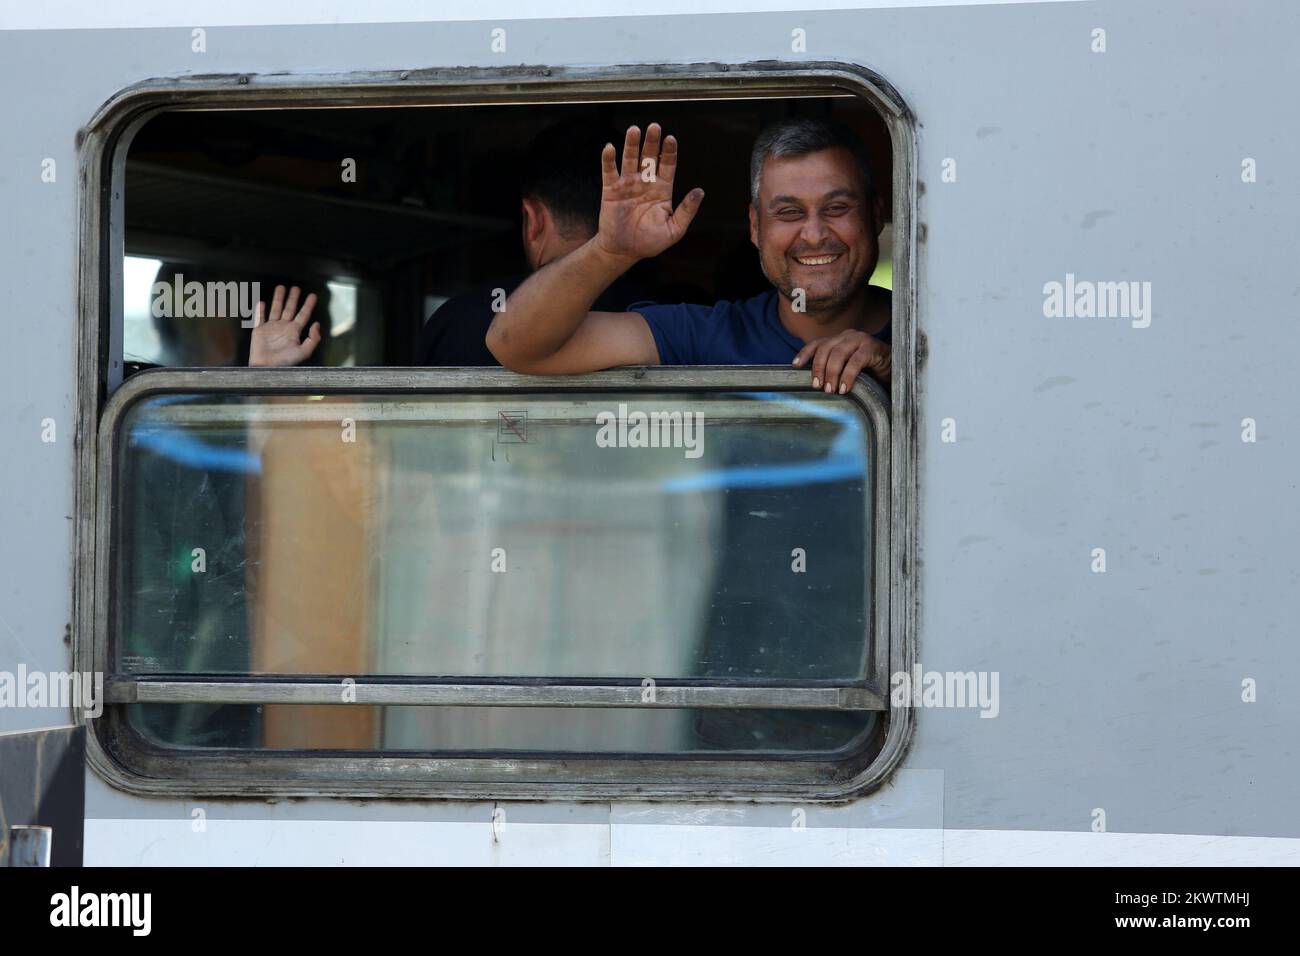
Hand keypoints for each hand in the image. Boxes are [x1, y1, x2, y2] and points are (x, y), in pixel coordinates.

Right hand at [249, 285, 319, 366]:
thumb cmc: (285, 362)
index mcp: (294, 332)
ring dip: (278, 298)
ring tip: (281, 287)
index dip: (308, 305)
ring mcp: (271, 328)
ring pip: (276, 309)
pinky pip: (260, 318)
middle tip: (296, 288)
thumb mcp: (304, 352)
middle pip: (290, 309)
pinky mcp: (259, 331)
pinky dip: (260, 310)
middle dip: (293, 298)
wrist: (266, 368)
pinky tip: (262, 302)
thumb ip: (313, 339)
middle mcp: (283, 328)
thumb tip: (316, 324)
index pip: (303, 315)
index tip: (313, 296)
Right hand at [594, 123, 704, 262]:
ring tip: (634, 130)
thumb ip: (687, 211)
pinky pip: (609, 171)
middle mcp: (645, 182)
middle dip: (652, 141)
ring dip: (631, 144)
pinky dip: (609, 159)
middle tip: (654, 127)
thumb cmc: (649, 242)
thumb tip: (699, 192)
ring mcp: (628, 184)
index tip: (671, 139)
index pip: (668, 164)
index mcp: (662, 189)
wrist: (624, 251)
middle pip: (649, 156)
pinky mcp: (611, 190)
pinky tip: (610, 148)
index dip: (669, 151)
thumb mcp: (674, 230)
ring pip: (630, 159)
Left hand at [792, 330, 890, 391]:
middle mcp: (848, 336)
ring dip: (831, 373)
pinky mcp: (872, 348)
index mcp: (839, 339)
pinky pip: (855, 361)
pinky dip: (848, 376)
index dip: (805, 353)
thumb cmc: (869, 370)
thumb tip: (814, 383)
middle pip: (825, 348)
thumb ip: (833, 369)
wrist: (895, 368)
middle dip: (818, 368)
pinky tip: (844, 388)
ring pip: (838, 353)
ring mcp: (860, 340)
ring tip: (830, 389)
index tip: (795, 366)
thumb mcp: (847, 368)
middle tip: (817, 386)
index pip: (817, 343)